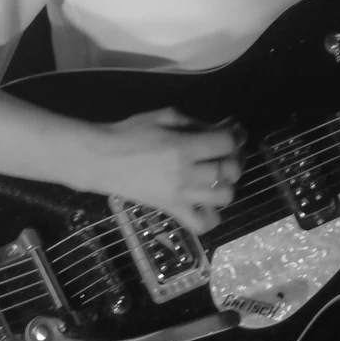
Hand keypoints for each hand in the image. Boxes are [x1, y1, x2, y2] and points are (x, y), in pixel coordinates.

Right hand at [82, 109, 242, 233]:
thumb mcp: (165, 116)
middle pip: (229, 171)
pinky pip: (201, 223)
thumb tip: (225, 129)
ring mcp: (180, 195)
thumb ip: (197, 123)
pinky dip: (212, 217)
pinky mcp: (172, 210)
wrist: (102, 159)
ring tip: (219, 176)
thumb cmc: (132, 132)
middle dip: (235, 158)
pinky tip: (208, 203)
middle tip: (227, 152)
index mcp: (184, 146)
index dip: (237, 136)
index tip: (235, 132)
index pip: (226, 143)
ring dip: (228, 185)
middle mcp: (186, 174)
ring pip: (224, 197)